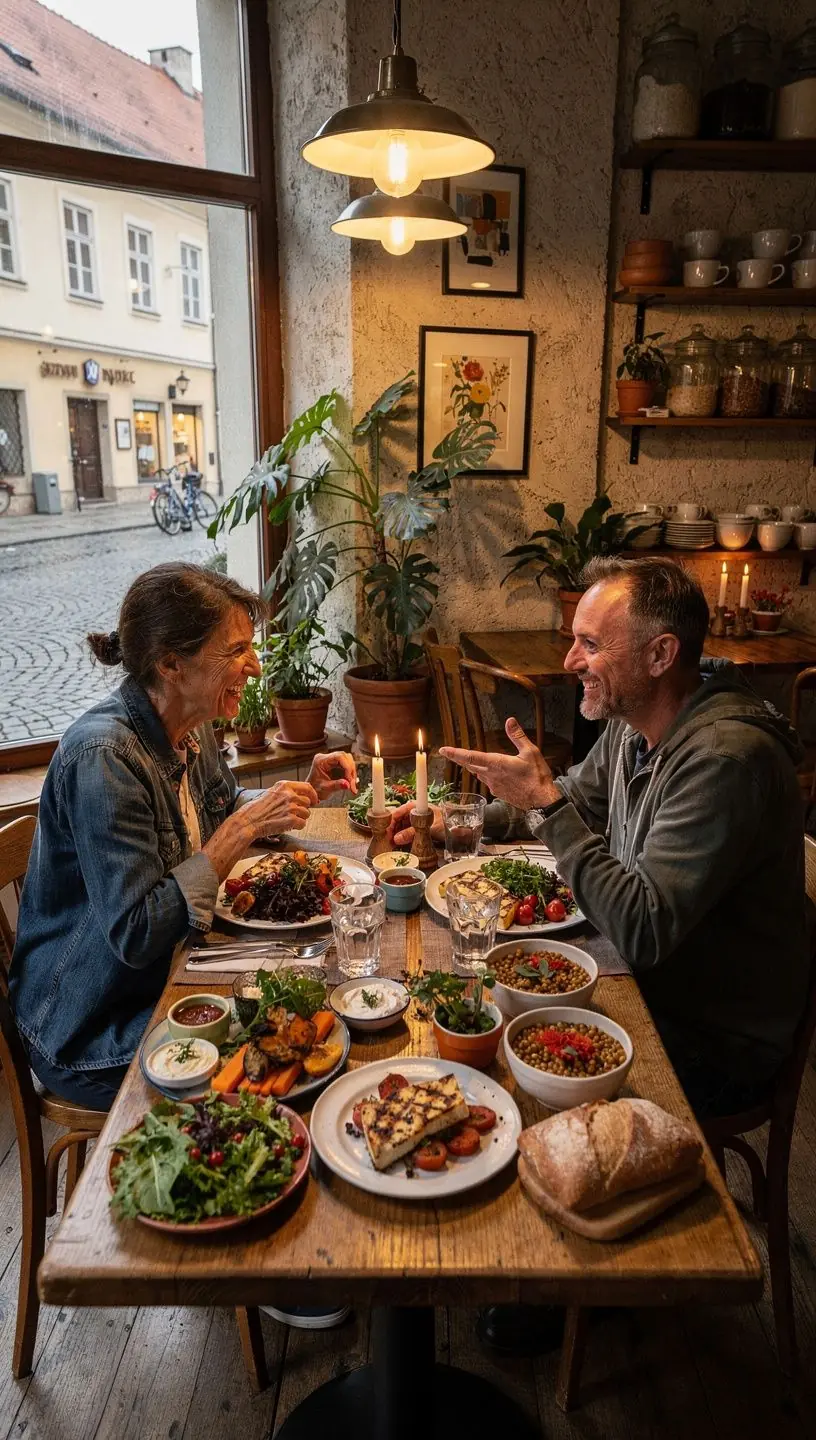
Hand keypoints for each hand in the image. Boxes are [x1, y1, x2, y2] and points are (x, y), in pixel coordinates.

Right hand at [241, 780, 317, 839]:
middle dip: (303, 809)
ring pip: (307, 813)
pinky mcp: (291, 820)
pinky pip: (303, 823)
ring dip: (300, 818)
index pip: (307, 787)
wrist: (249, 821)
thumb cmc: (258, 809)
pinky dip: (297, 826)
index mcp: (284, 785)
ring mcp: (291, 807)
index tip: (314, 800)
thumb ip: (286, 792)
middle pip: (308, 802)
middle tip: (293, 814)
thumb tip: (302, 796)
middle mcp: (289, 794)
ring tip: (287, 820)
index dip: (313, 794)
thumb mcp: (272, 792)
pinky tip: (287, 825)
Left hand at [306, 751, 357, 801]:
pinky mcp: (336, 765)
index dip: (347, 767)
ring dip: (352, 773)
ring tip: (352, 785)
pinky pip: (347, 766)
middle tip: (352, 784)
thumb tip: (348, 784)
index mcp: (321, 760)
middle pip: (346, 758)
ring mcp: (332, 760)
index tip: (350, 779)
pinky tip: (350, 783)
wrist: (311, 792)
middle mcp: (326, 758)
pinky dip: (350, 775)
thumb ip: (336, 785)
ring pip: (348, 761)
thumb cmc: (315, 789)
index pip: (339, 757)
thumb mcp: (324, 788)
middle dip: (351, 771)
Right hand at [386, 801, 443, 848]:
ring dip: (395, 836)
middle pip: (397, 820)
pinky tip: (399, 846)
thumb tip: (396, 839)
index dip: (389, 824)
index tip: (386, 835)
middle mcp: (413, 812)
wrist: (459, 829)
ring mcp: (415, 820)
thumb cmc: (447, 824)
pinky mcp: (417, 828)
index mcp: (415, 806)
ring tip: (391, 847)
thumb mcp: (429, 829)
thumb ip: (412, 833)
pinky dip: (402, 838)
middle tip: (387, 843)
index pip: (396, 813)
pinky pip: (406, 832)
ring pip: (400, 827)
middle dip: (391, 831)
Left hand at [439, 718, 560, 810]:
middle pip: (470, 765)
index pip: (471, 757)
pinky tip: (492, 773)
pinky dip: (486, 775)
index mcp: (496, 764)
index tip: (443, 750)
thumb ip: (518, 736)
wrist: (542, 800)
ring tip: (472, 760)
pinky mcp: (498, 793)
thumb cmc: (537, 776)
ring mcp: (494, 786)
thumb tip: (510, 721)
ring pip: (478, 773)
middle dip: (461, 759)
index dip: (455, 753)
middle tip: (451, 753)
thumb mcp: (530, 752)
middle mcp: (491, 776)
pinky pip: (487, 782)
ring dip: (474, 766)